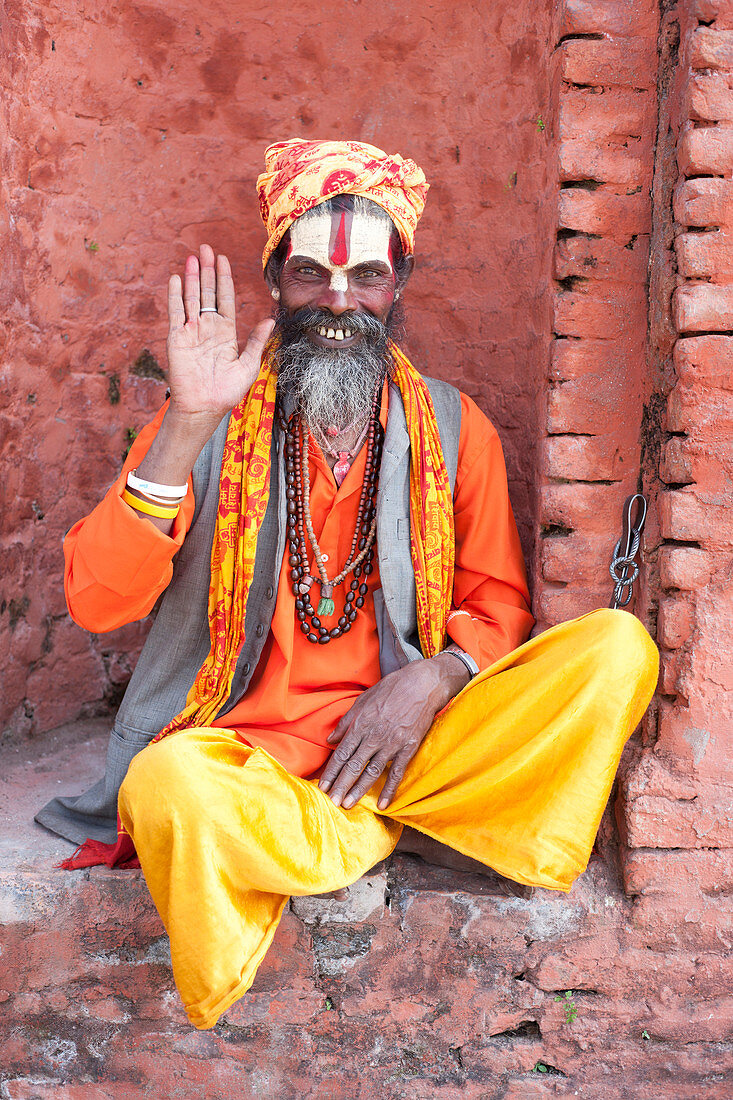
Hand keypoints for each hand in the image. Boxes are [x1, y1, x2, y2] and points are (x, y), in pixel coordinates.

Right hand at [166, 243, 273, 424]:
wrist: (203, 407)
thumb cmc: (227, 391)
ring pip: (191, 298)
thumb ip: (257, 342)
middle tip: (206, 248)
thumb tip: (270, 320)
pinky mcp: (177, 338)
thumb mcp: (248, 366)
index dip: (224, 279)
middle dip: (208, 270)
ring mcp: (192, 331)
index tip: (223, 259)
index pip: (225, 299)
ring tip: (192, 257)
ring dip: (191, 277)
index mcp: (226, 333)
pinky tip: (175, 278)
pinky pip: (176, 312)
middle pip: (207, 293)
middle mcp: (208, 328)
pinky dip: (175, 295)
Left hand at [318, 654, 469, 811]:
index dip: (331, 771)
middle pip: (354, 766)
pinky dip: (389, 790)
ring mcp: (392, 743)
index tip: (322, 786)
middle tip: (331, 802)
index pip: (342, 753)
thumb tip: (330, 739)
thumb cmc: (391, 689)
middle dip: (340, 785)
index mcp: (361, 724)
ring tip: (347, 804)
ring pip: (371, 772)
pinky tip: (382, 804)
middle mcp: (374, 736)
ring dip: (358, 790)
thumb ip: (346, 722)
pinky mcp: (408, 748)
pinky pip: (396, 773)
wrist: (422, 684)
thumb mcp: (363, 700)